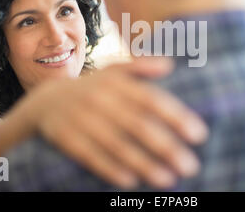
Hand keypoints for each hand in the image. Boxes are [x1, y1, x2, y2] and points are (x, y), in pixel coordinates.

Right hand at [24, 57, 208, 188]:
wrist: (45, 101)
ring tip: (168, 179)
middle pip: (138, 125)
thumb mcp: (113, 72)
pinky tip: (131, 181)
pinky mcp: (66, 138)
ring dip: (144, 163)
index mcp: (116, 83)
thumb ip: (141, 67)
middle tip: (190, 166)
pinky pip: (90, 156)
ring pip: (117, 144)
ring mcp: (81, 119)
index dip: (175, 117)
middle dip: (166, 147)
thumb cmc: (92, 88)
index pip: (151, 99)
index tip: (199, 134)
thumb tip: (170, 64)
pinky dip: (110, 169)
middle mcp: (100, 99)